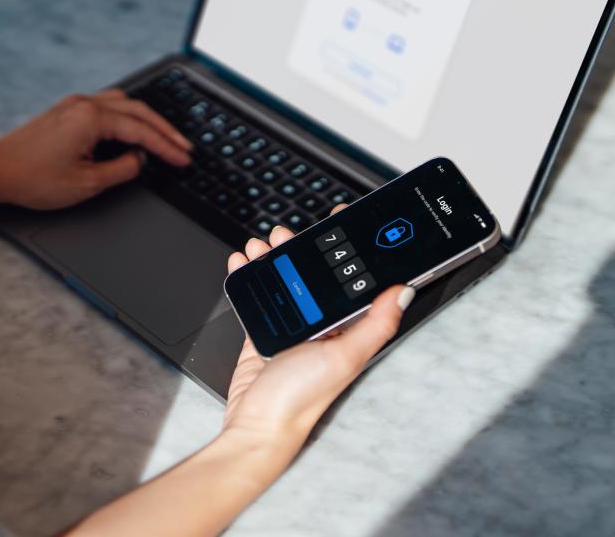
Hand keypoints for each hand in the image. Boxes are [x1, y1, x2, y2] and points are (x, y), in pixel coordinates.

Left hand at [0, 89, 191, 209]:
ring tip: (164, 138)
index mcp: (91, 118)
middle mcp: (84, 104)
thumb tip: (139, 159)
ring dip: (146, 120)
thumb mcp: (86, 183)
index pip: (141, 131)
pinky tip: (133, 130)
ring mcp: (74, 104)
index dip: (166, 146)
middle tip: (183, 147)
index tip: (183, 159)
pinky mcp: (66, 111)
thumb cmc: (32, 178)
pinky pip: (107, 105)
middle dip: (164, 130)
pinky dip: (127, 117)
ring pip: (123, 103)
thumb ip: (121, 169)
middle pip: (138, 110)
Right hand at [221, 211, 413, 461]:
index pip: (351, 279)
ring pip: (282, 279)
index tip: (339, 221)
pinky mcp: (264, 331)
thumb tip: (404, 292)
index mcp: (346, 329)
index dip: (346, 248)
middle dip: (299, 248)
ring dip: (269, 257)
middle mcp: (321, 326)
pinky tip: (242, 262)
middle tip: (287, 232)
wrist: (257, 424)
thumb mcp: (345, 357)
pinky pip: (257, 294)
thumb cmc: (301, 399)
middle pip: (312, 274)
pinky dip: (248, 274)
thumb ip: (376, 324)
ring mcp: (290, 327)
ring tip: (260, 244)